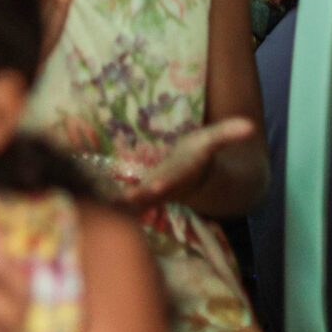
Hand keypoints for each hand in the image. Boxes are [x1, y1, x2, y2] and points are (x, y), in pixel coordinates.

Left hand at [100, 118, 258, 210]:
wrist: (191, 183)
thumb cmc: (197, 157)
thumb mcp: (211, 141)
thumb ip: (228, 133)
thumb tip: (249, 125)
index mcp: (179, 176)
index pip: (173, 180)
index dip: (165, 184)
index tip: (157, 186)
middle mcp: (160, 190)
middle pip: (147, 198)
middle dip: (135, 200)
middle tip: (121, 202)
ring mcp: (144, 196)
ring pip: (128, 205)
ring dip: (112, 206)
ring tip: (94, 205)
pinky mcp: (131, 197)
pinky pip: (115, 203)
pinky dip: (101, 204)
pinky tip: (81, 200)